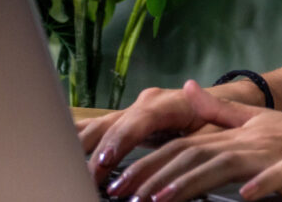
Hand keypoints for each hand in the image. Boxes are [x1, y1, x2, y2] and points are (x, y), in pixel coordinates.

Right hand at [78, 84, 213, 184]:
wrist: (222, 105)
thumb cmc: (220, 121)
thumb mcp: (216, 131)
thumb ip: (197, 145)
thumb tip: (184, 164)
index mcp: (169, 103)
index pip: (139, 120)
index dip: (120, 139)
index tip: (106, 160)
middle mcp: (145, 103)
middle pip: (112, 125)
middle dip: (95, 153)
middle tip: (85, 179)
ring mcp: (132, 111)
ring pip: (98, 126)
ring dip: (81, 149)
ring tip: (66, 170)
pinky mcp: (124, 121)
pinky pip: (95, 129)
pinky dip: (78, 142)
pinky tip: (59, 153)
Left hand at [106, 80, 281, 201]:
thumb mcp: (260, 120)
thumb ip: (219, 110)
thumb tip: (183, 89)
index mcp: (238, 133)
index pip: (184, 146)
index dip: (148, 163)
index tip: (117, 182)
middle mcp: (251, 141)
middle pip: (195, 155)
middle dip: (154, 176)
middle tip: (120, 194)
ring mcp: (275, 154)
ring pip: (225, 165)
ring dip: (190, 183)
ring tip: (159, 200)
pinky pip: (279, 176)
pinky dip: (261, 185)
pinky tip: (245, 197)